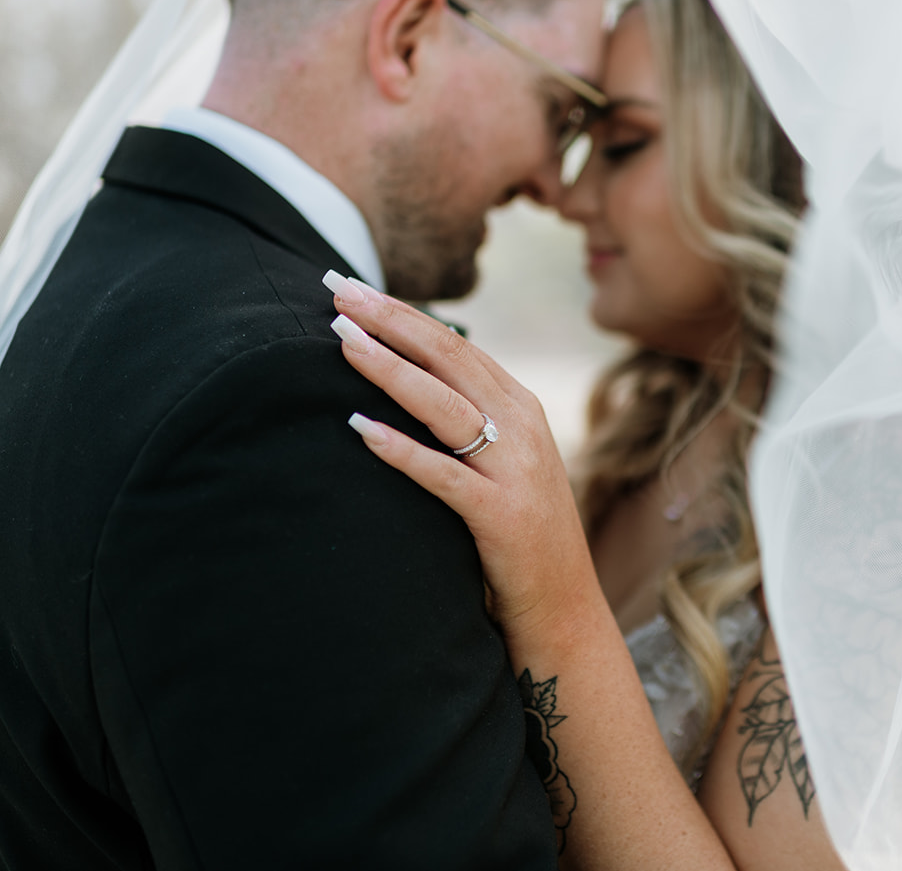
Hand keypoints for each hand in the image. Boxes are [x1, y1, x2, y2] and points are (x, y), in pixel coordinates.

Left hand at [322, 272, 602, 641]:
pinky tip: (358, 429)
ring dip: (389, 368)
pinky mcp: (501, 515)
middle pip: (447, 357)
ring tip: (341, 340)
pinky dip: (400, 450)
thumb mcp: (503, 463)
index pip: (454, 344)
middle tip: (337, 291)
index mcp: (521, 407)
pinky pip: (443, 475)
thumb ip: (471, 421)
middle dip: (389, 320)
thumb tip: (408, 380)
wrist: (565, 612)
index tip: (352, 290)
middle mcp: (523, 427)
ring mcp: (515, 470)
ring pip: (443, 404)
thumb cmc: (520, 537)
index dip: (401, 312)